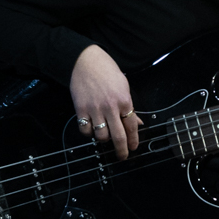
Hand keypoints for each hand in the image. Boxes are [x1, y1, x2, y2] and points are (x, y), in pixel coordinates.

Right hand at [71, 44, 139, 159]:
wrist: (86, 61)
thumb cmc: (108, 72)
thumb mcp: (124, 86)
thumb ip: (129, 106)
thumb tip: (137, 123)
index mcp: (125, 100)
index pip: (132, 126)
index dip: (134, 140)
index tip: (134, 148)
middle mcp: (110, 107)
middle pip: (118, 136)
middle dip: (122, 150)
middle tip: (122, 156)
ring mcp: (95, 110)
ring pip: (101, 136)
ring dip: (104, 139)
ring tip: (105, 135)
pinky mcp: (80, 110)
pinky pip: (85, 130)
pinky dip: (89, 133)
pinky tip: (91, 128)